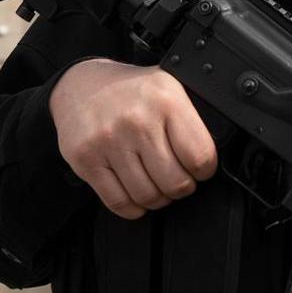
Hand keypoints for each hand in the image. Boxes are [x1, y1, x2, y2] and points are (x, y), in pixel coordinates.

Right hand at [49, 58, 217, 219]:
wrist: (80, 85)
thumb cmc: (129, 92)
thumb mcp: (167, 89)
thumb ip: (189, 119)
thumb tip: (211, 158)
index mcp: (166, 100)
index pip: (200, 157)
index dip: (203, 170)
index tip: (198, 169)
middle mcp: (137, 120)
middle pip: (174, 182)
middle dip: (180, 188)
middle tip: (176, 179)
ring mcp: (109, 141)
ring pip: (147, 196)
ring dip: (156, 199)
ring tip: (155, 185)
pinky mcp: (86, 159)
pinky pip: (118, 202)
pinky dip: (132, 207)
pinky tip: (135, 194)